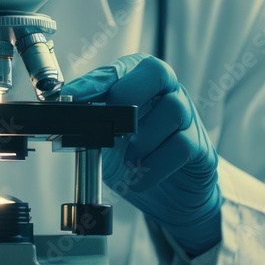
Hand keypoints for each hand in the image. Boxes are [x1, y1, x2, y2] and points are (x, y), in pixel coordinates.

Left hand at [62, 53, 221, 256]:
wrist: (169, 196)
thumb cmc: (135, 158)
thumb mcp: (105, 140)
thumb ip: (90, 123)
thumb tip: (64, 112)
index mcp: (140, 83)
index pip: (121, 68)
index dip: (96, 80)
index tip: (72, 94)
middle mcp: (167, 92)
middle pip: (157, 72)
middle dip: (128, 94)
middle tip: (110, 124)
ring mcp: (188, 117)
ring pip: (173, 108)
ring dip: (143, 137)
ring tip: (128, 160)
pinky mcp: (200, 147)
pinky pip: (182, 146)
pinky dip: (155, 165)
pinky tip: (140, 177)